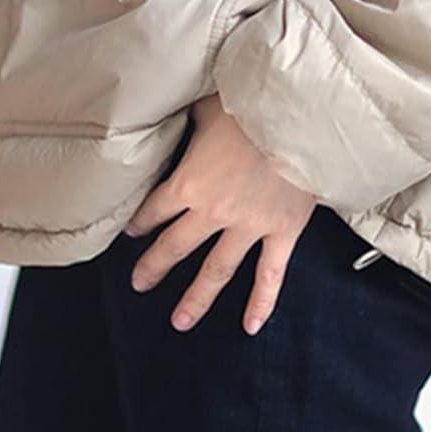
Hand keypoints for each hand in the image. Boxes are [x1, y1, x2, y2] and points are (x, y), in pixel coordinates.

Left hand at [121, 91, 317, 335]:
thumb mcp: (208, 106)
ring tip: (180, 321)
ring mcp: (248, 226)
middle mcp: (213, 211)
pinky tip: (250, 326)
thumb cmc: (251, 105)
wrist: (299, 118)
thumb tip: (176, 109)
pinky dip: (261, 302)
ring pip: (216, 270)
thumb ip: (190, 118)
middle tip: (140, 283)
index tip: (131, 231)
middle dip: (155, 266)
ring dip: (196, 298)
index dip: (140, 222)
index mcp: (189, 181)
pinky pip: (269, 275)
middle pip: (176, 246)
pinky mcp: (282, 232)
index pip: (155, 209)